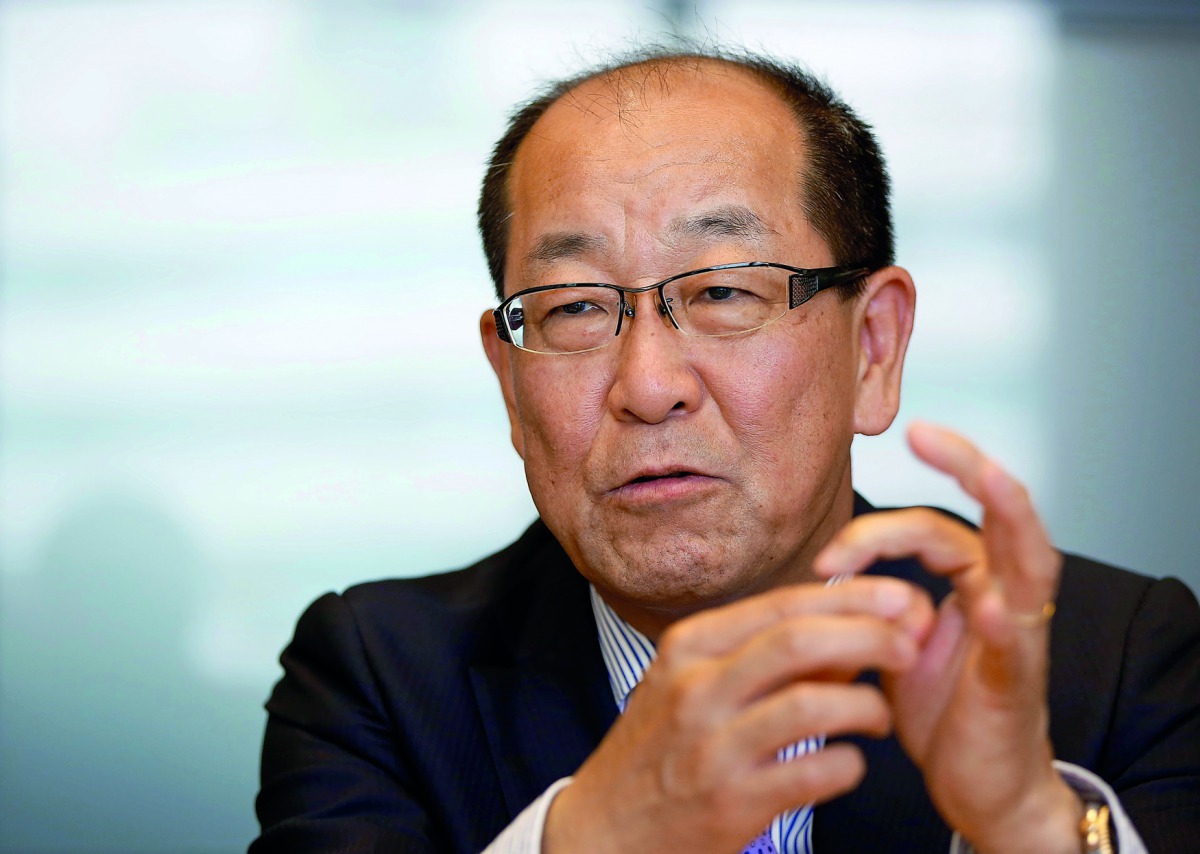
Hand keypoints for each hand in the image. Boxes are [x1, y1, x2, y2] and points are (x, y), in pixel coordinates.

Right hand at [543, 578, 933, 853]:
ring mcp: (711, 748)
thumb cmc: (658, 750)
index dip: (850, 598)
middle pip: (798, 642)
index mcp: (689, 648)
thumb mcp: (691, 685)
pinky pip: (813, 774)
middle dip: (869, 636)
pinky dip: (847, 765)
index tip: (898, 597)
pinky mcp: (729, 806)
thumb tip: (847, 632)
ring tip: (881, 714)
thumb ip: (762, 656)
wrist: (603, 831)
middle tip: (911, 645)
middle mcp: (696, 689)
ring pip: (810, 705)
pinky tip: (849, 763)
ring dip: (865, 705)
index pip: (781, 605)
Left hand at [814, 422, 1082, 852]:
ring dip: (1009, 515)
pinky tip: (992, 607)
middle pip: (992, 514)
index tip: (824, 557)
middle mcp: (1002, 595)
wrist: (980, 787)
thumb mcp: (894, 647)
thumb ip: (871, 605)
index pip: (928, 526)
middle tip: (922, 430)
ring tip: (990, 477)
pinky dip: (1007, 626)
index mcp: (971, 582)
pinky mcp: (1017, 684)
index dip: (874, 530)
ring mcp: (1018, 637)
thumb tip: (826, 576)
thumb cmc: (943, 713)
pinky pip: (1019, 648)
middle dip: (964, 465)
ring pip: (1029, 560)